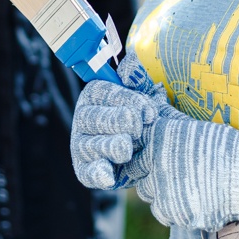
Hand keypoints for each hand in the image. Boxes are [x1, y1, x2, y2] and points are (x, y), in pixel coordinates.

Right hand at [70, 53, 176, 189]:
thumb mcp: (148, 98)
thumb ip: (139, 81)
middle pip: (92, 117)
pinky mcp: (86, 170)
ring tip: (128, 149)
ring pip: (89, 145)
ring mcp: (82, 145)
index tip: (148, 111)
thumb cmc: (148, 119)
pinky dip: (97, 174)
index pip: (103, 92)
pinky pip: (87, 173)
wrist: (156, 152)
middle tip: (138, 128)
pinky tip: (109, 175)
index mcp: (95, 95)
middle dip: (117, 121)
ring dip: (110, 146)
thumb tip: (129, 63)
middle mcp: (83, 118)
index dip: (126, 99)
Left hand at [131, 115, 238, 231]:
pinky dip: (174, 208)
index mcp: (159, 138)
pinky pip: (164, 212)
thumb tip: (155, 98)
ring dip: (161, 192)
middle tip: (175, 172)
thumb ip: (169, 117)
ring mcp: (161, 189)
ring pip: (149, 194)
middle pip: (139, 173)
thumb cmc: (227, 147)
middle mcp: (154, 162)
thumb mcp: (195, 126)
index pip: (135, 151)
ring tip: (185, 186)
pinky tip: (192, 200)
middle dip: (152, 173)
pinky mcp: (172, 211)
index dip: (146, 156)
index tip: (157, 158)